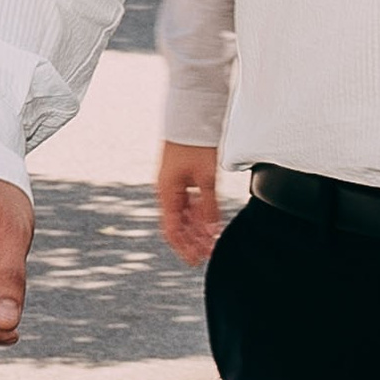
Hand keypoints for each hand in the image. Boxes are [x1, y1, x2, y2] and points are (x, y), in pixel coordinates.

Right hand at [156, 141, 226, 265]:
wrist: (190, 119)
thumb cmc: (193, 145)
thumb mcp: (206, 178)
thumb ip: (209, 206)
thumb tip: (212, 231)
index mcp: (167, 194)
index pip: (172, 230)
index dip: (184, 247)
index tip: (195, 260)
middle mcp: (168, 192)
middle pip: (178, 225)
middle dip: (192, 241)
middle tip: (207, 253)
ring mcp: (174, 186)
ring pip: (184, 214)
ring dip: (197, 228)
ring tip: (211, 240)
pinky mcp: (182, 179)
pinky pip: (189, 202)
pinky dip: (199, 213)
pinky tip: (210, 222)